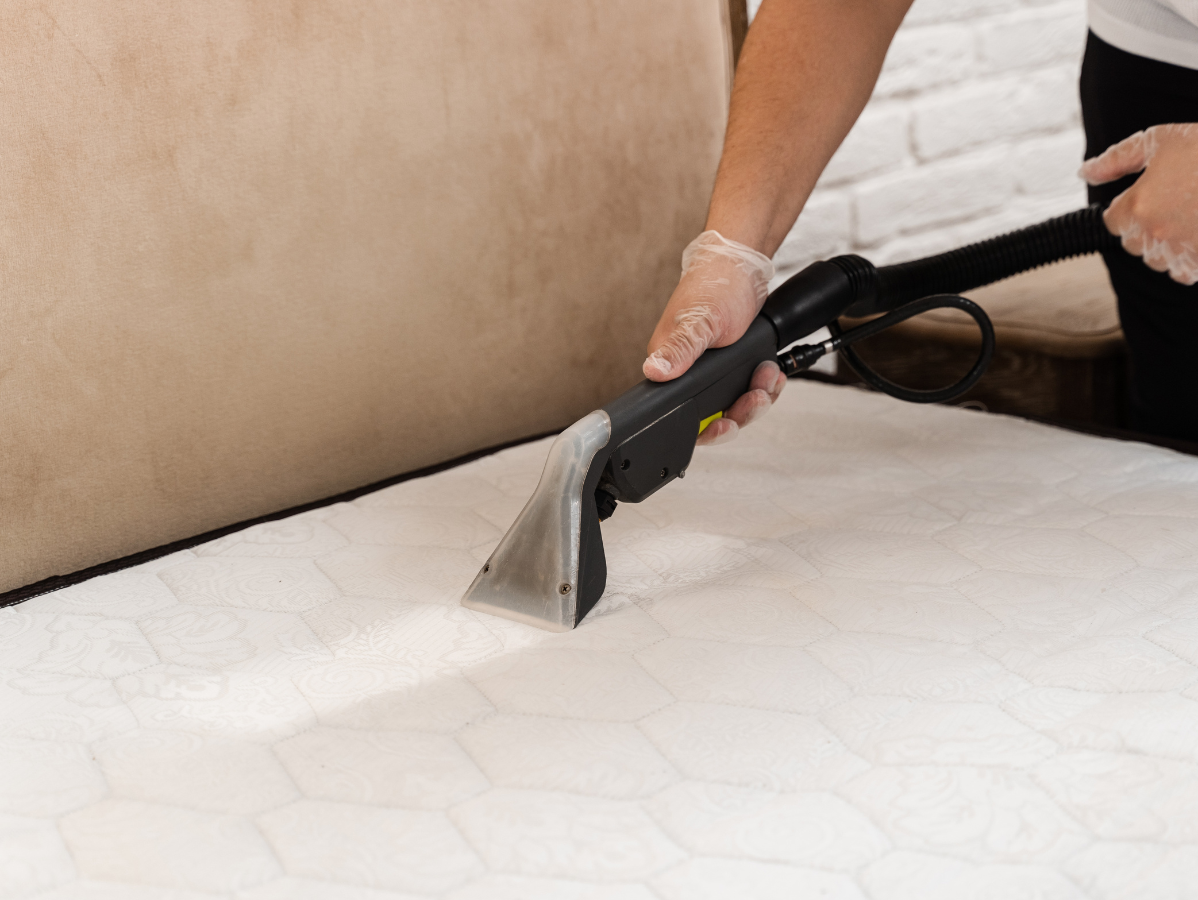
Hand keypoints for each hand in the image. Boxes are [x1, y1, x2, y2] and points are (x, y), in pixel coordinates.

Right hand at [643, 231, 786, 444]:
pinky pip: (747, 389)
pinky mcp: (730, 364)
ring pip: (734, 404)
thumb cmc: (716, 284)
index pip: (682, 416)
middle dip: (741, 412)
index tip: (725, 425)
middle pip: (714, 416)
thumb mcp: (700, 320)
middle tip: (756, 396)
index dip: (707, 428)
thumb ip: (680, 349)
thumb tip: (653, 371)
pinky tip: (770, 375)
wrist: (741, 264)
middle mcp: (688, 372)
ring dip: (757, 397)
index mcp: (671, 365)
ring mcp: (711, 370)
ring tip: (768, 377)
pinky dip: (763, 386)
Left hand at [1080, 123, 1197, 284]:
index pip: (1113, 220)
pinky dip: (1188, 259)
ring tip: (1191, 216)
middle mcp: (1153, 234)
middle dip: (1146, 226)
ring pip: (1156, 259)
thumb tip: (1083, 173)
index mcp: (1136, 206)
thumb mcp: (1159, 141)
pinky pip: (1183, 273)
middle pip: (1132, 242)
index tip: (1151, 194)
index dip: (1130, 205)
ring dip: (1167, 244)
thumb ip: (1116, 160)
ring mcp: (1180, 252)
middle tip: (1176, 202)